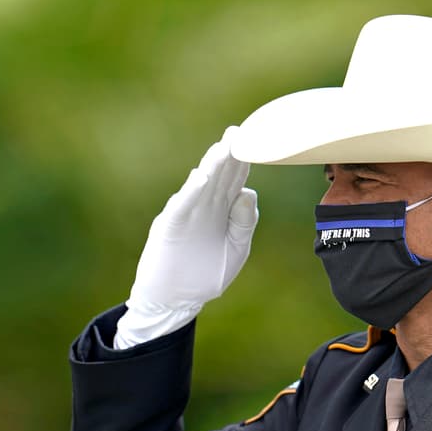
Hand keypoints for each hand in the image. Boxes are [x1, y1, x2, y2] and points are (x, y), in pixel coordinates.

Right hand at [114, 126, 258, 348]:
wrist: (176, 301)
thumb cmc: (206, 274)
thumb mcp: (236, 249)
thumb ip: (244, 223)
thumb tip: (248, 192)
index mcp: (222, 210)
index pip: (236, 180)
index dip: (246, 161)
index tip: (260, 140)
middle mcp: (205, 206)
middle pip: (221, 175)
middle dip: (231, 153)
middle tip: (242, 130)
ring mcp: (188, 215)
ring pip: (203, 184)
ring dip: (214, 165)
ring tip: (225, 146)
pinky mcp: (171, 227)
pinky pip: (182, 206)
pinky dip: (190, 191)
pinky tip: (201, 177)